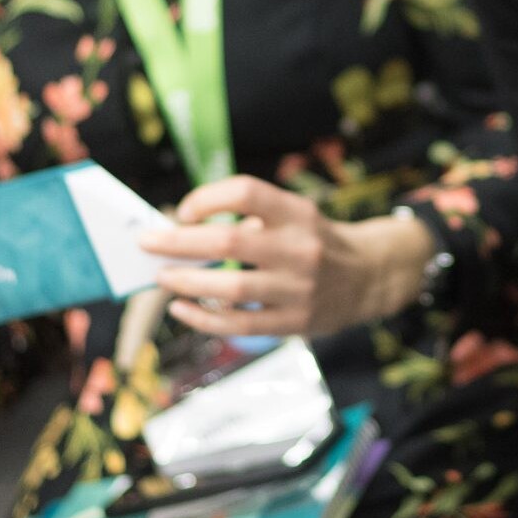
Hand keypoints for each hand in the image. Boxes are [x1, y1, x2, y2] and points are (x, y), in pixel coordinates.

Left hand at [139, 176, 432, 338]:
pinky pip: (240, 324)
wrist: (369, 277)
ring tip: (162, 277)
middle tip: (147, 243)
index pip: (246, 192)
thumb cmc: (316, 240)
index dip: (207, 198)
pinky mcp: (295, 321)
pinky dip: (204, 319)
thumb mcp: (295, 214)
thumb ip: (250, 217)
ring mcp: (298, 288)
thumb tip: (183, 230)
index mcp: (298, 213)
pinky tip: (182, 310)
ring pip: (231, 288)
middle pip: (229, 242)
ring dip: (187, 282)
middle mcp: (299, 248)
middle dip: (179, 242)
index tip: (183, 212)